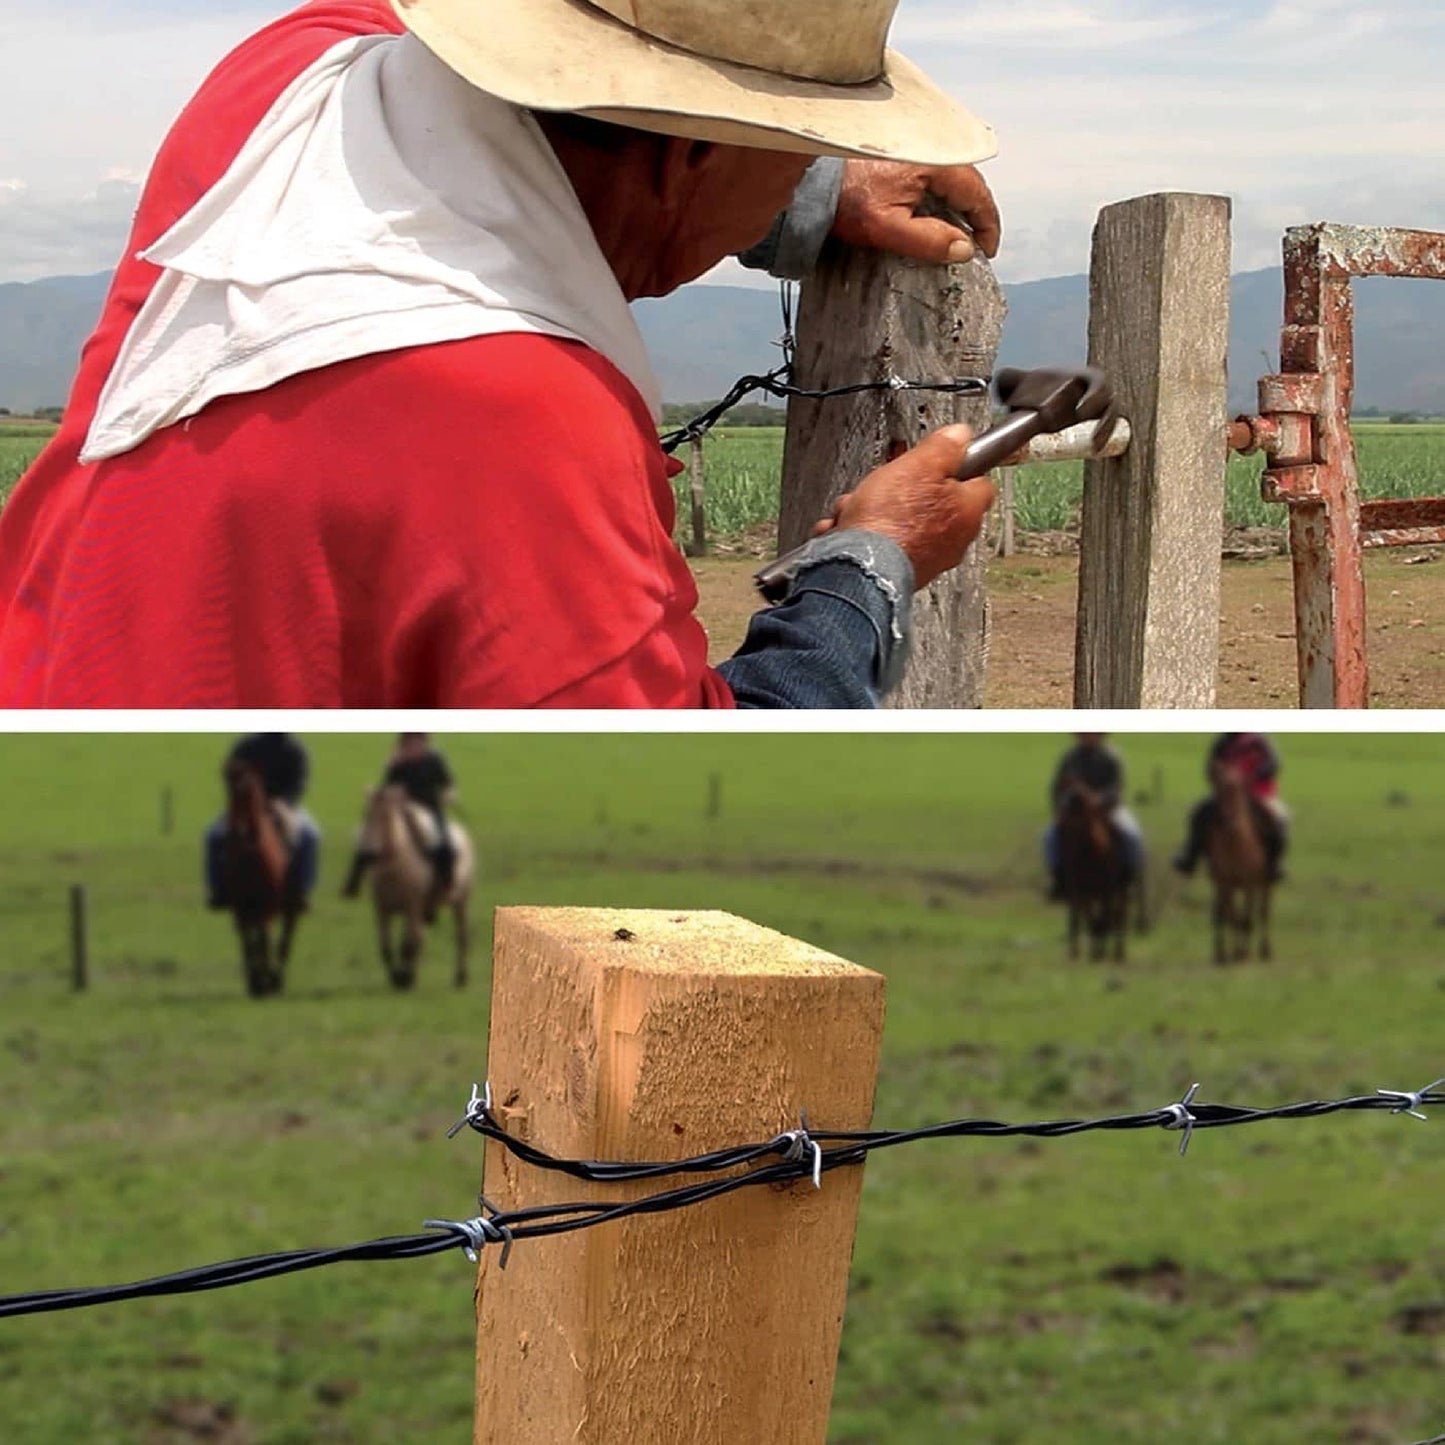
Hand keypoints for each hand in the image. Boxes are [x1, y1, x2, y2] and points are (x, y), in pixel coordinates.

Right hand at [813, 426, 995, 589]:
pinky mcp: (903, 571)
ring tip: (861, 507)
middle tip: (892, 483)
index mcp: (968, 511)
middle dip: (907, 490)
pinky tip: (852, 529)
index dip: (958, 466)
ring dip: (881, 511)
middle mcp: (955, 540)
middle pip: (937, 501)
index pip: (980, 481)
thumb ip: (944, 447)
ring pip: (906, 521)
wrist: (860, 566)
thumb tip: (960, 435)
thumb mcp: (919, 464)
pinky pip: (887, 543)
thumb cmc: (891, 520)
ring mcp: (929, 558)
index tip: (941, 459)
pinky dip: (869, 535)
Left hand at [832, 161, 1001, 264]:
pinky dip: (940, 198)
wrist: (813, 182)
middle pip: (969, 185)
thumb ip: (929, 240)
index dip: (987, 225)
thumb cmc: (846, 199)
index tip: (985, 251)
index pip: (978, 194)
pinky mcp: (904, 156)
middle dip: (975, 216)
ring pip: (953, 180)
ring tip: (954, 235)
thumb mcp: (888, 227)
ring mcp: (918, 150)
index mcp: (935, 163)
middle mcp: (931, 150)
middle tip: (972, 247)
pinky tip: (932, 217)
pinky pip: (935, 177)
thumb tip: (964, 249)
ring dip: (958, 207)